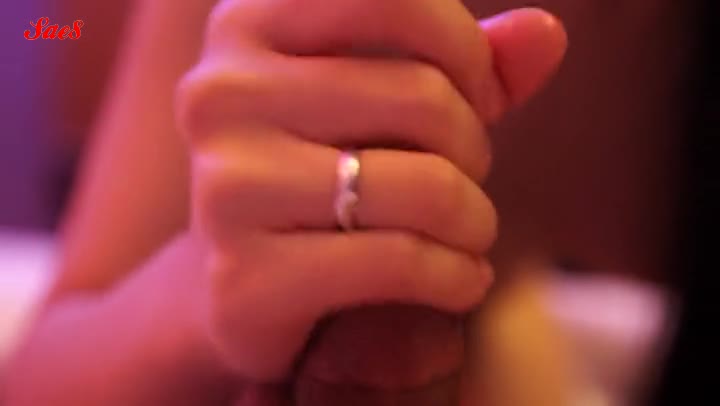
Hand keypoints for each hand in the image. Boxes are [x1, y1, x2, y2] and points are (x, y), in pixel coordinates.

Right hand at [175, 0, 565, 393]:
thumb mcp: (385, 101)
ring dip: (475, 220)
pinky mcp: (244, 280)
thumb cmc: (324, 171)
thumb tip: (547, 34)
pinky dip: (458, 277)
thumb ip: (463, 63)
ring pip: (424, 187)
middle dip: (474, 149)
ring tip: (468, 233)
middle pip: (423, 99)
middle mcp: (220, 94)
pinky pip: (401, 262)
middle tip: (466, 179)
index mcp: (246, 24)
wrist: (245, 277)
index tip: (476, 95)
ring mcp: (225, 188)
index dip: (465, 51)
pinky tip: (460, 280)